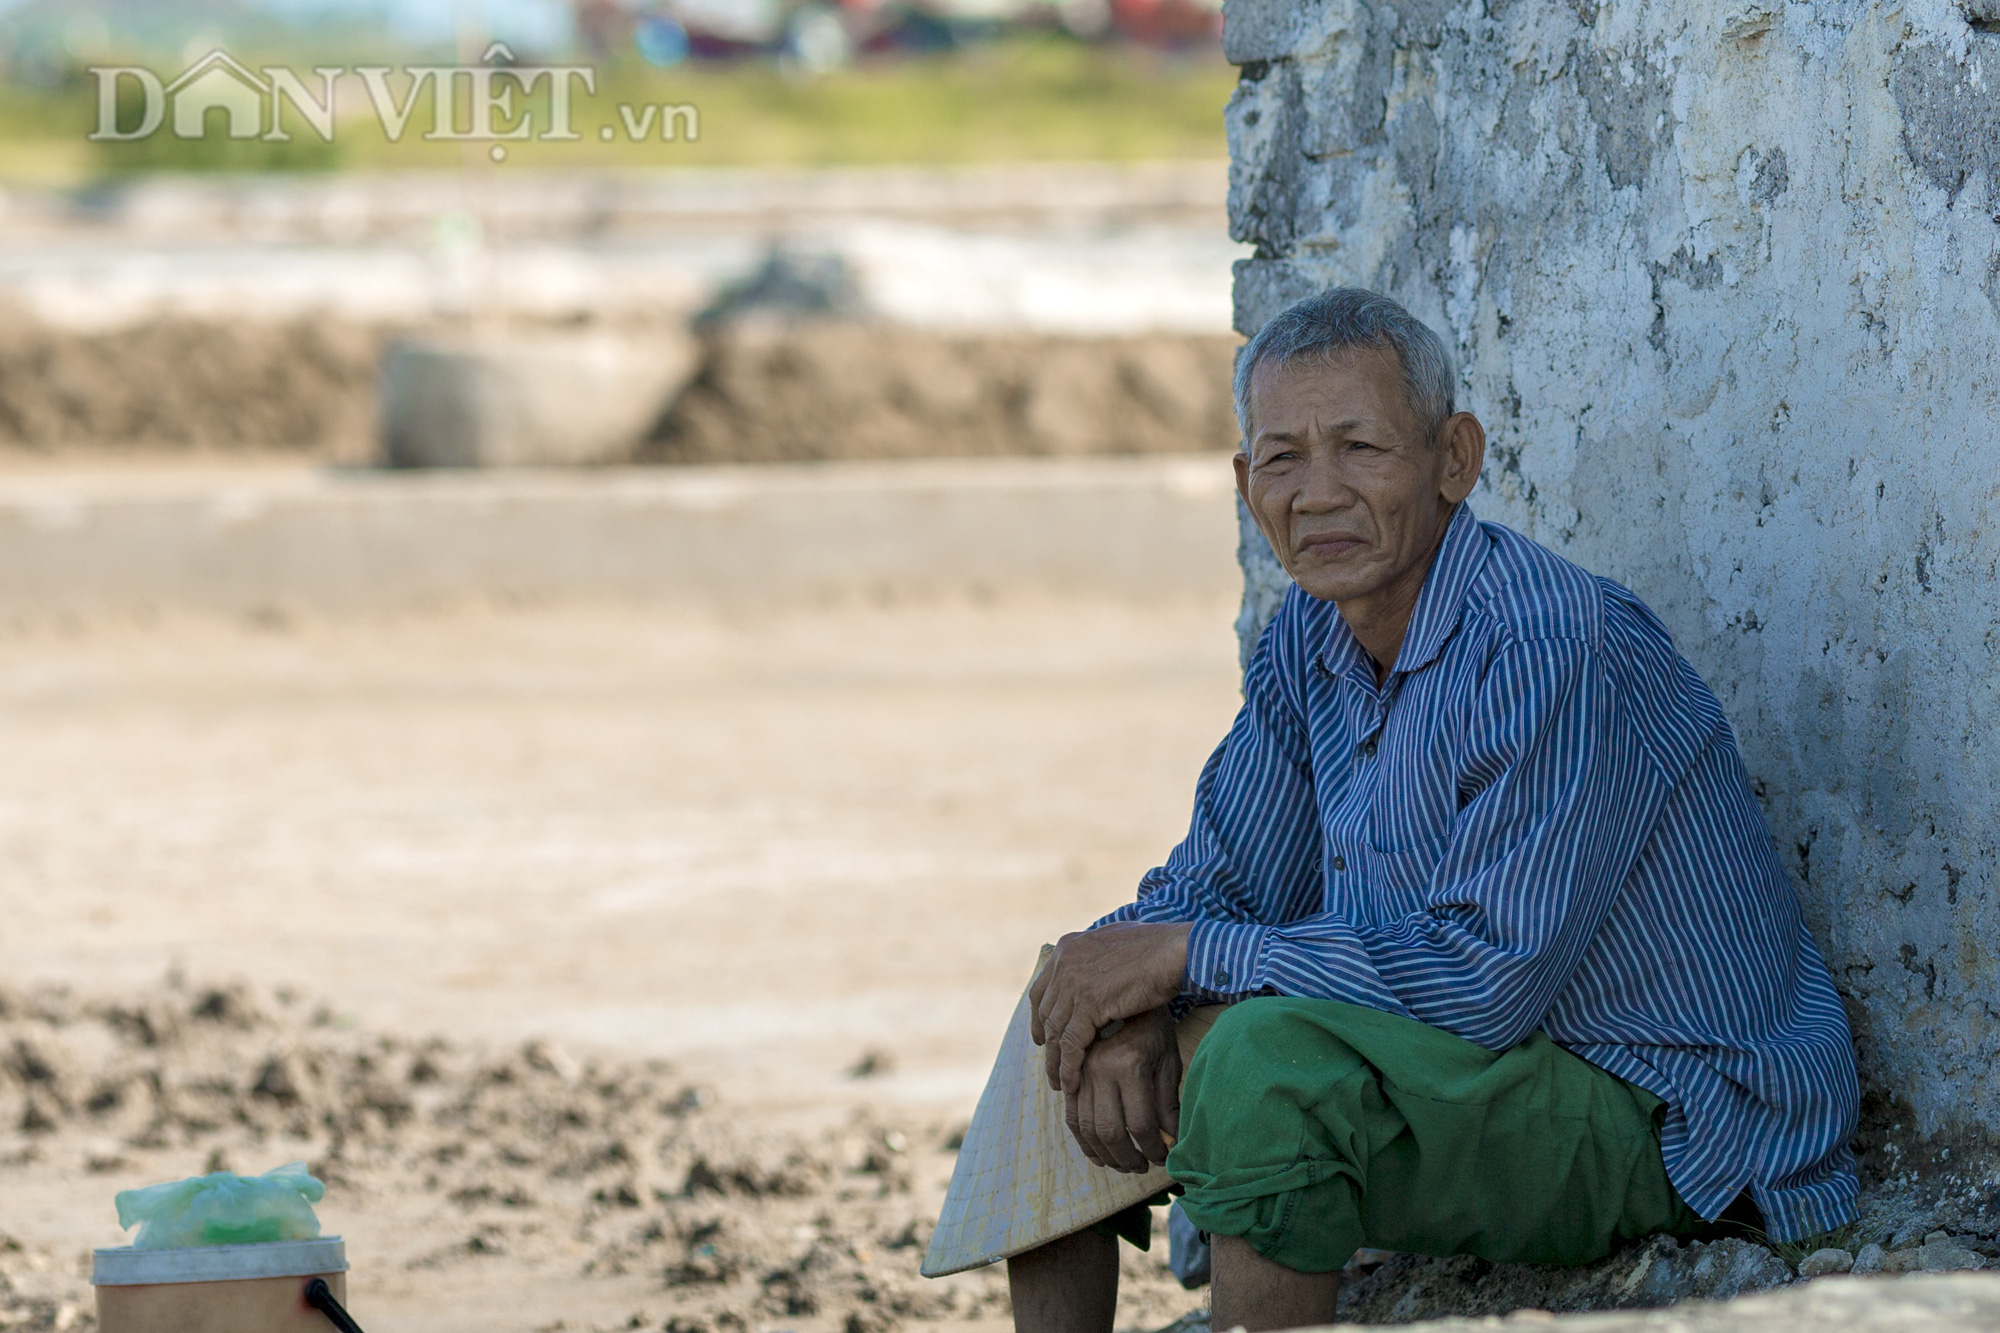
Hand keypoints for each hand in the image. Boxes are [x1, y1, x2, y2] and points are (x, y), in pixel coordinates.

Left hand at [1029, 921, 1189, 1095]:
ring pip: (1055, 1032)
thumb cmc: (1158, 949)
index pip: (1042, 991)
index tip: (1043, 1039)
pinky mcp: (1089, 1003)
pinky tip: (1072, 1084)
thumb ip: (1096, 957)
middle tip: (1051, 1068)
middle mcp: (1065, 962)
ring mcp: (1074, 982)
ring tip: (1060, 1084)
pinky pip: (1071, 1043)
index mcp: (1069, 947)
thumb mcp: (1115, 943)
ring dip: (1055, 1063)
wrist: (1176, 950)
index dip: (1039, 1019)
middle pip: (1045, 1014)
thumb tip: (1092, 968)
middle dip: (1047, 1044)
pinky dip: (1069, 1068)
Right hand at [1065, 1006, 1181, 1172]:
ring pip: (1087, 1128)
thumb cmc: (1154, 1026)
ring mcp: (1080, 1071)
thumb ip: (1168, 1101)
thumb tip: (1171, 1140)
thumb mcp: (1168, 1059)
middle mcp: (1099, 1068)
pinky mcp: (1071, 1074)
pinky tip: (1099, 1153)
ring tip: (1124, 1164)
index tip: (1164, 1158)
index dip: (1154, 1148)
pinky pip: (1070, 1116)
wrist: (1123, 990)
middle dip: (1128, 1158)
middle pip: (1110, 1131)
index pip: (1141, 1124)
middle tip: (1143, 1168)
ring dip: (1106, 1155)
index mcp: (1129, 1063)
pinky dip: (1083, 1141)